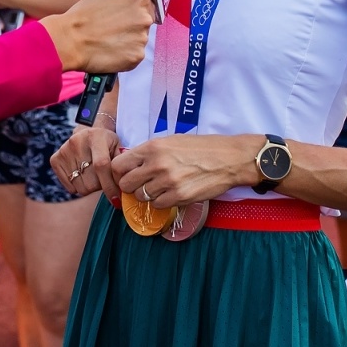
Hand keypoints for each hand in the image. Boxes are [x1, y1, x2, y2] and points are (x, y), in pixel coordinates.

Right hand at [39, 0, 156, 74]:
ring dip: (128, 42)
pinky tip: (109, 52)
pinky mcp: (136, 57)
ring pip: (138, 41)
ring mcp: (142, 39)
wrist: (69, 41)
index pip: (148, 4)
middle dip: (132, 27)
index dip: (136, 11)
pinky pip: (133, 56)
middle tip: (114, 30)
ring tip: (108, 42)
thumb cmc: (80, 18)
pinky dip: (124, 56)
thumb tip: (119, 0)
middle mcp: (144, 18)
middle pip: (145, 23)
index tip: (128, 16)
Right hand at [51, 125, 120, 197]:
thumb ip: (122, 165)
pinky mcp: (55, 160)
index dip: (110, 185)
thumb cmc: (107, 143)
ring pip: (81, 187)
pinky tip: (83, 175)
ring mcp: (64, 151)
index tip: (116, 200)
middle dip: (101, 186)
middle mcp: (77, 142)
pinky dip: (78, 187)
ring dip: (91, 187)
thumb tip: (125, 186)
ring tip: (94, 176)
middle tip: (104, 178)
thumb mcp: (118, 147)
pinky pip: (70, 188)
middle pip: (91, 181)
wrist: (88, 131)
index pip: (102, 165)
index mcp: (95, 136)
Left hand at [111, 134, 258, 208]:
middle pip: (126, 184)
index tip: (125, 175)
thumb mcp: (171, 141)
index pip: (118, 165)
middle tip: (141, 184)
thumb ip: (149, 153)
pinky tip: (172, 192)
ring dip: (148, 194)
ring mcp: (167, 182)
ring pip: (142, 196)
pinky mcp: (179, 197)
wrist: (229, 158)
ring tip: (161, 186)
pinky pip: (158, 205)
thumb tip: (130, 165)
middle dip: (131, 185)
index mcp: (152, 147)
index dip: (119, 172)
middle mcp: (156, 164)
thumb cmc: (201, 147)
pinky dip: (162, 201)